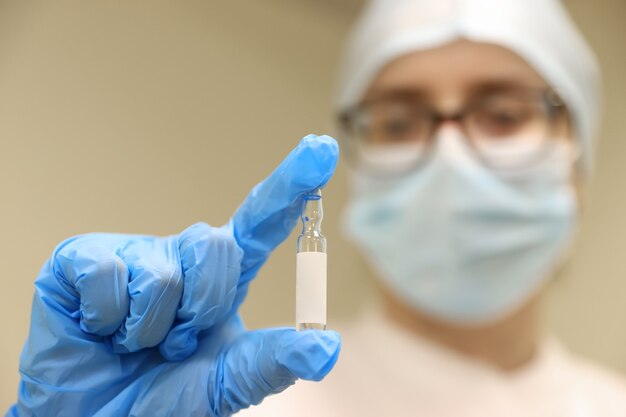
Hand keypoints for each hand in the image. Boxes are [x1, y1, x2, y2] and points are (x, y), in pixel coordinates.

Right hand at [8, 135, 340, 416]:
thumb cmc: (161, 398)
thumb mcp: (225, 383)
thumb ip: (272, 362)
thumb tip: (327, 348)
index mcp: (219, 277)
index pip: (260, 222)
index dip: (290, 184)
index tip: (321, 149)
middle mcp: (180, 255)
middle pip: (215, 245)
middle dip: (200, 310)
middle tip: (173, 343)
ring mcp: (132, 254)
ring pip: (165, 273)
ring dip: (150, 327)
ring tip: (132, 342)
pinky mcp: (81, 258)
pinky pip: (108, 275)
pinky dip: (107, 319)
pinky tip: (99, 328)